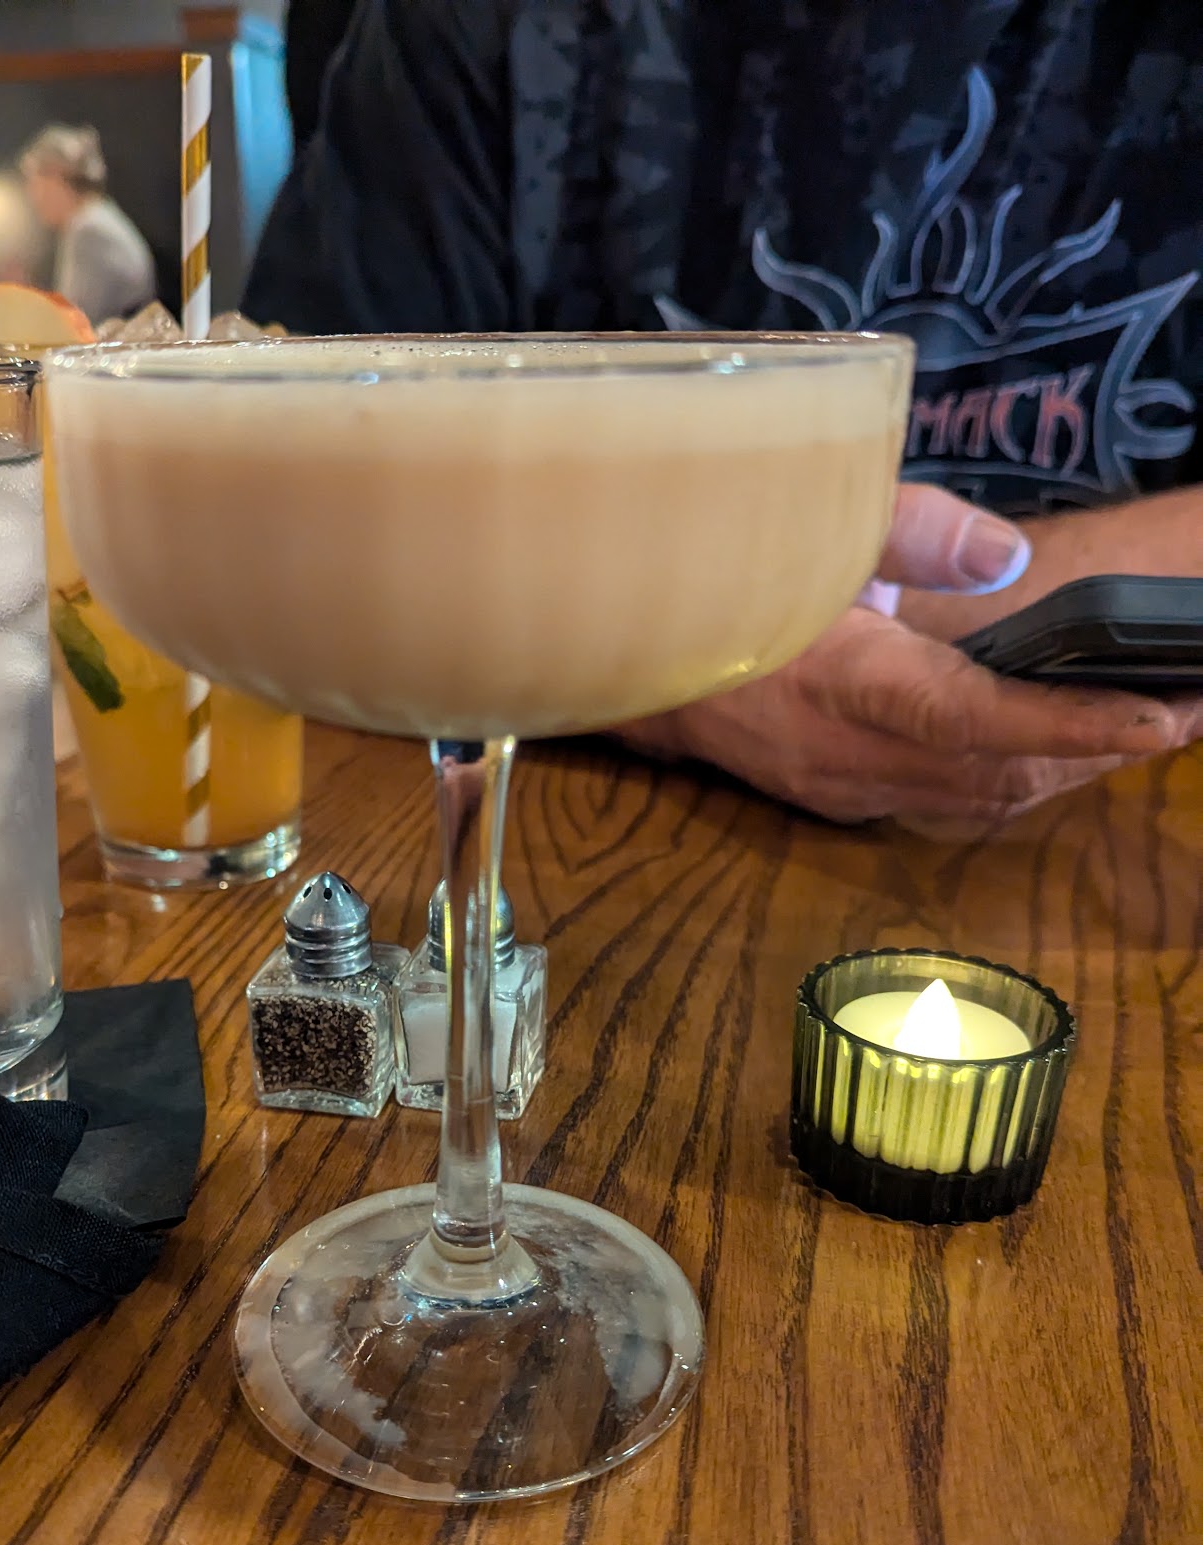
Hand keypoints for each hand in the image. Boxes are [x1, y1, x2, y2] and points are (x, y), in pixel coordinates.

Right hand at [623, 486, 1202, 833]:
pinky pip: (942, 806)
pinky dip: (1009, 781)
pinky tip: (1048, 751)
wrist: (620, 650)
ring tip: (1137, 731)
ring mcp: (837, 789)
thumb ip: (908, 530)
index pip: (977, 721)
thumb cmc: (712, 571)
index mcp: (840, 683)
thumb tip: (1002, 559)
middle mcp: (843, 756)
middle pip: (997, 778)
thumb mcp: (804, 518)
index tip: (1159, 716)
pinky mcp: (832, 799)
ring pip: (975, 803)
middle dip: (1098, 752)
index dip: (1071, 723)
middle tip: (1183, 711)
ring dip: (1061, 774)